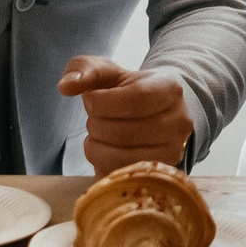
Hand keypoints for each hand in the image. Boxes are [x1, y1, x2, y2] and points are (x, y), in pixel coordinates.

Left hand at [59, 56, 194, 173]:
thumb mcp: (108, 73)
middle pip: (125, 132)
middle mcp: (179, 122)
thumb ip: (85, 70)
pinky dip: (102, 163)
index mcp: (170, 89)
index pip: (135, 100)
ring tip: (100, 133)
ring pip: (120, 158)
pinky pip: (119, 176)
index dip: (102, 103)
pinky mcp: (158, 174)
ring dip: (97, 145)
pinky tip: (106, 149)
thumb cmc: (128, 90)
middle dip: (96, 125)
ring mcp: (172, 152)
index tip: (91, 100)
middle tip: (94, 118)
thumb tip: (66, 86)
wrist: (155, 112)